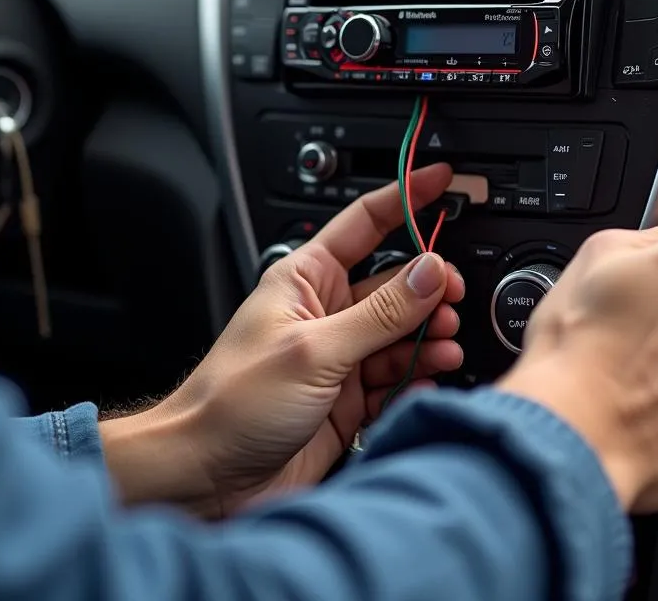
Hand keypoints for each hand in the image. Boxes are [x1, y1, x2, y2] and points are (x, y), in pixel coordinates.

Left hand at [100, 163, 463, 516]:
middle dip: (429, 287)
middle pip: (395, 282)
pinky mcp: (348, 399)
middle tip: (451, 297)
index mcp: (307, 279)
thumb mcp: (314, 349)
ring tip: (444, 346)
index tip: (441, 179)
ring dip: (428, 337)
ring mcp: (340, 356)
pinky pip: (396, 378)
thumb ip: (380, 312)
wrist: (205, 478)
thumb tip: (430, 270)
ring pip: (401, 333)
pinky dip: (417, 379)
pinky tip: (427, 381)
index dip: (405, 197)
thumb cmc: (232, 403)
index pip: (365, 222)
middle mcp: (326, 312)